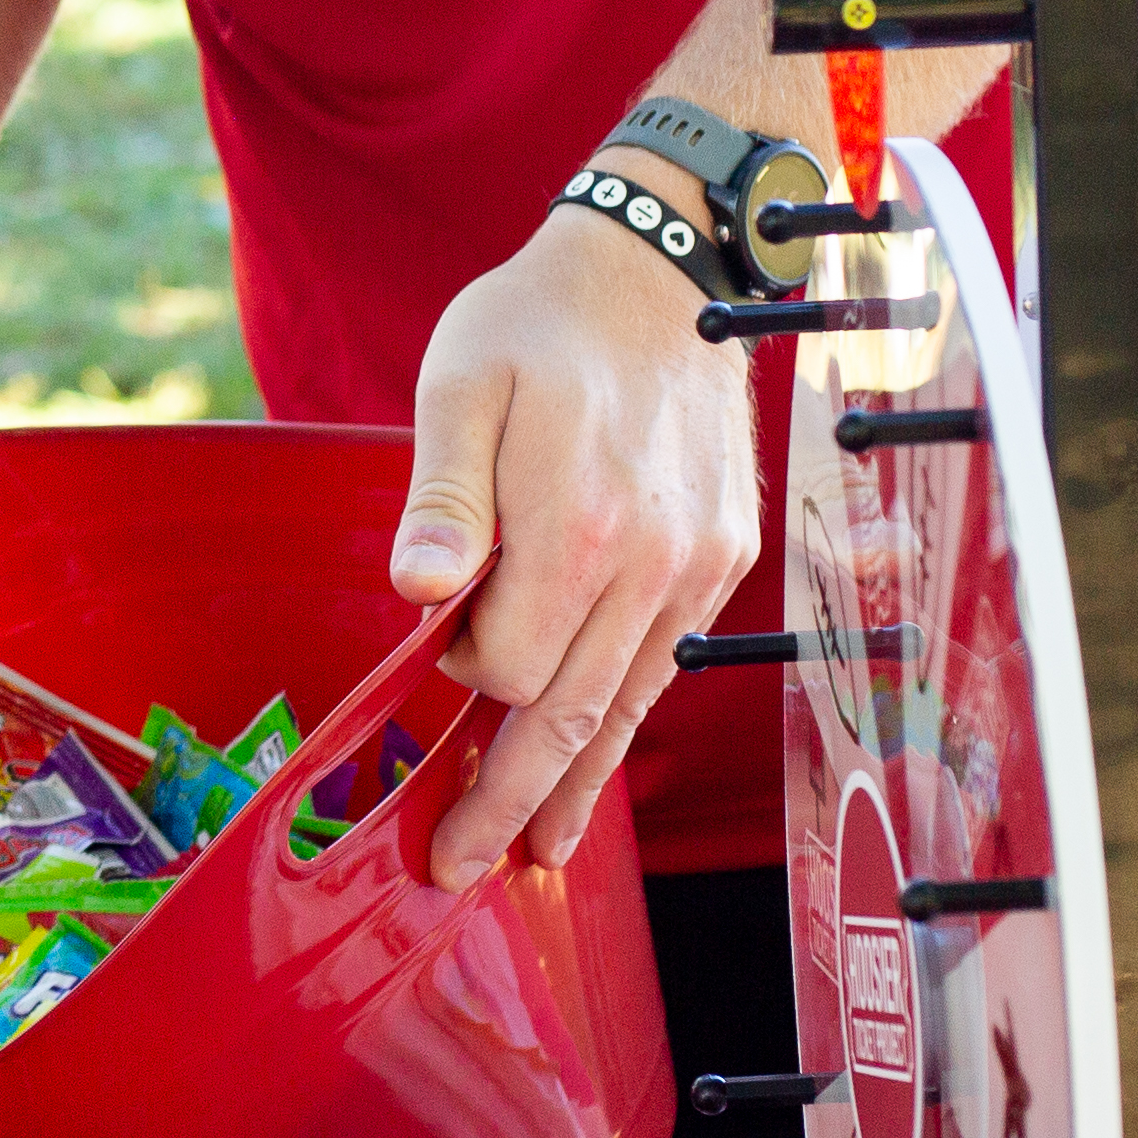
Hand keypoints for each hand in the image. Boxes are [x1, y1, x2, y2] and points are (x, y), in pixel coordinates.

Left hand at [392, 184, 756, 890]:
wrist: (661, 271)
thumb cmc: (538, 326)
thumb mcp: (463, 385)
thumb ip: (443, 496)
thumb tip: (419, 591)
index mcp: (579, 526)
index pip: (511, 665)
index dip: (463, 675)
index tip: (437, 648)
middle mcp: (651, 564)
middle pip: (573, 715)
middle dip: (510, 799)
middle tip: (456, 867)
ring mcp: (695, 569)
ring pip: (628, 707)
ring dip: (574, 785)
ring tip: (532, 855)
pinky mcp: (718, 560)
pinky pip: (663, 666)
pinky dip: (623, 724)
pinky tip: (592, 769)